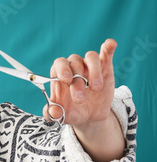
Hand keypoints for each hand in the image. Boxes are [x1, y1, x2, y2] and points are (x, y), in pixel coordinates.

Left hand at [46, 39, 124, 161]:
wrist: (90, 117)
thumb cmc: (72, 112)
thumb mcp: (62, 115)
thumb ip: (52, 114)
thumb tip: (51, 113)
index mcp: (60, 75)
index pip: (59, 64)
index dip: (62, 69)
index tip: (66, 80)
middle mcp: (74, 67)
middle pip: (74, 64)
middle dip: (77, 81)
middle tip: (80, 99)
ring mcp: (89, 66)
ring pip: (90, 57)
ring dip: (94, 71)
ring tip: (95, 88)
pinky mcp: (105, 67)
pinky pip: (106, 53)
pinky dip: (108, 47)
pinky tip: (110, 44)